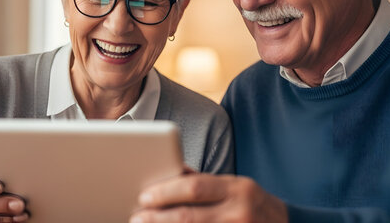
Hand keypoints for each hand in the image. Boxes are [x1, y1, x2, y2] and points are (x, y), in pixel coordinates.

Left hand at [130, 174, 287, 222]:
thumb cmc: (253, 205)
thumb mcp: (234, 187)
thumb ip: (204, 181)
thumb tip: (170, 172)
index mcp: (238, 188)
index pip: (196, 187)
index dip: (167, 191)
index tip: (144, 195)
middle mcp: (240, 211)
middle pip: (191, 215)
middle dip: (159, 217)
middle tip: (137, 217)